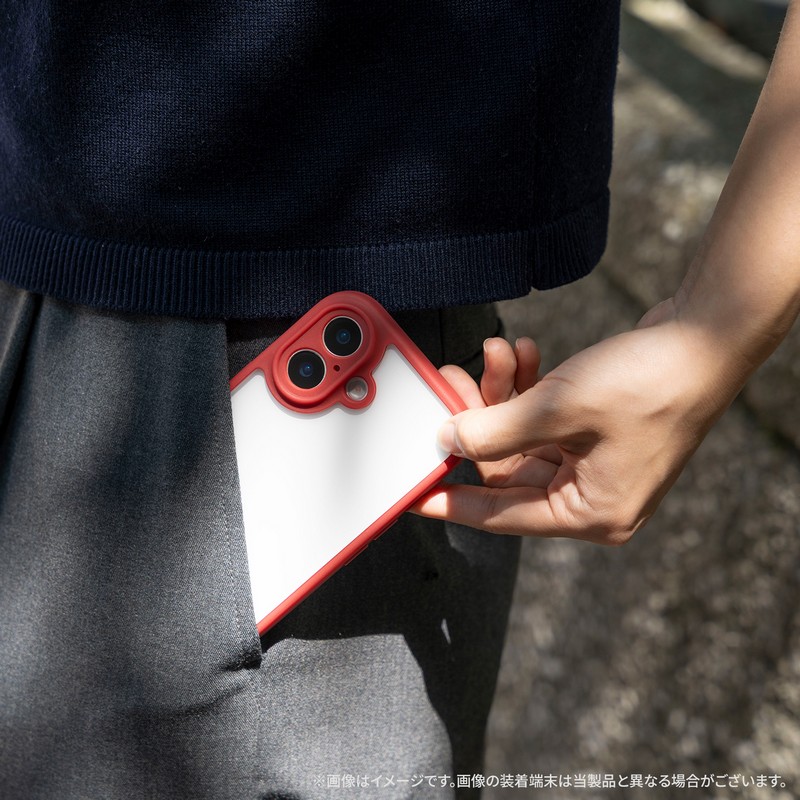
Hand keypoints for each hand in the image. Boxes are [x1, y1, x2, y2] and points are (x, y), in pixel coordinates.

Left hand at [413, 305, 741, 543]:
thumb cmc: (650, 383)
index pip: (501, 516)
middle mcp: (592, 496)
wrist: (708, 336)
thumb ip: (493, 432)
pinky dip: (529, 388)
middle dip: (477, 420)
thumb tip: (447, 443)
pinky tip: (521, 353)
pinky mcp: (596, 431)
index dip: (450, 501)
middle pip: (507, 468)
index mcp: (590, 513)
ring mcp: (595, 463)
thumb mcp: (558, 410)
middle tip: (449, 382)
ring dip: (502, 394)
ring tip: (494, 352)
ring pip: (522, 436)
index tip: (410, 494)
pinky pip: (543, 418)